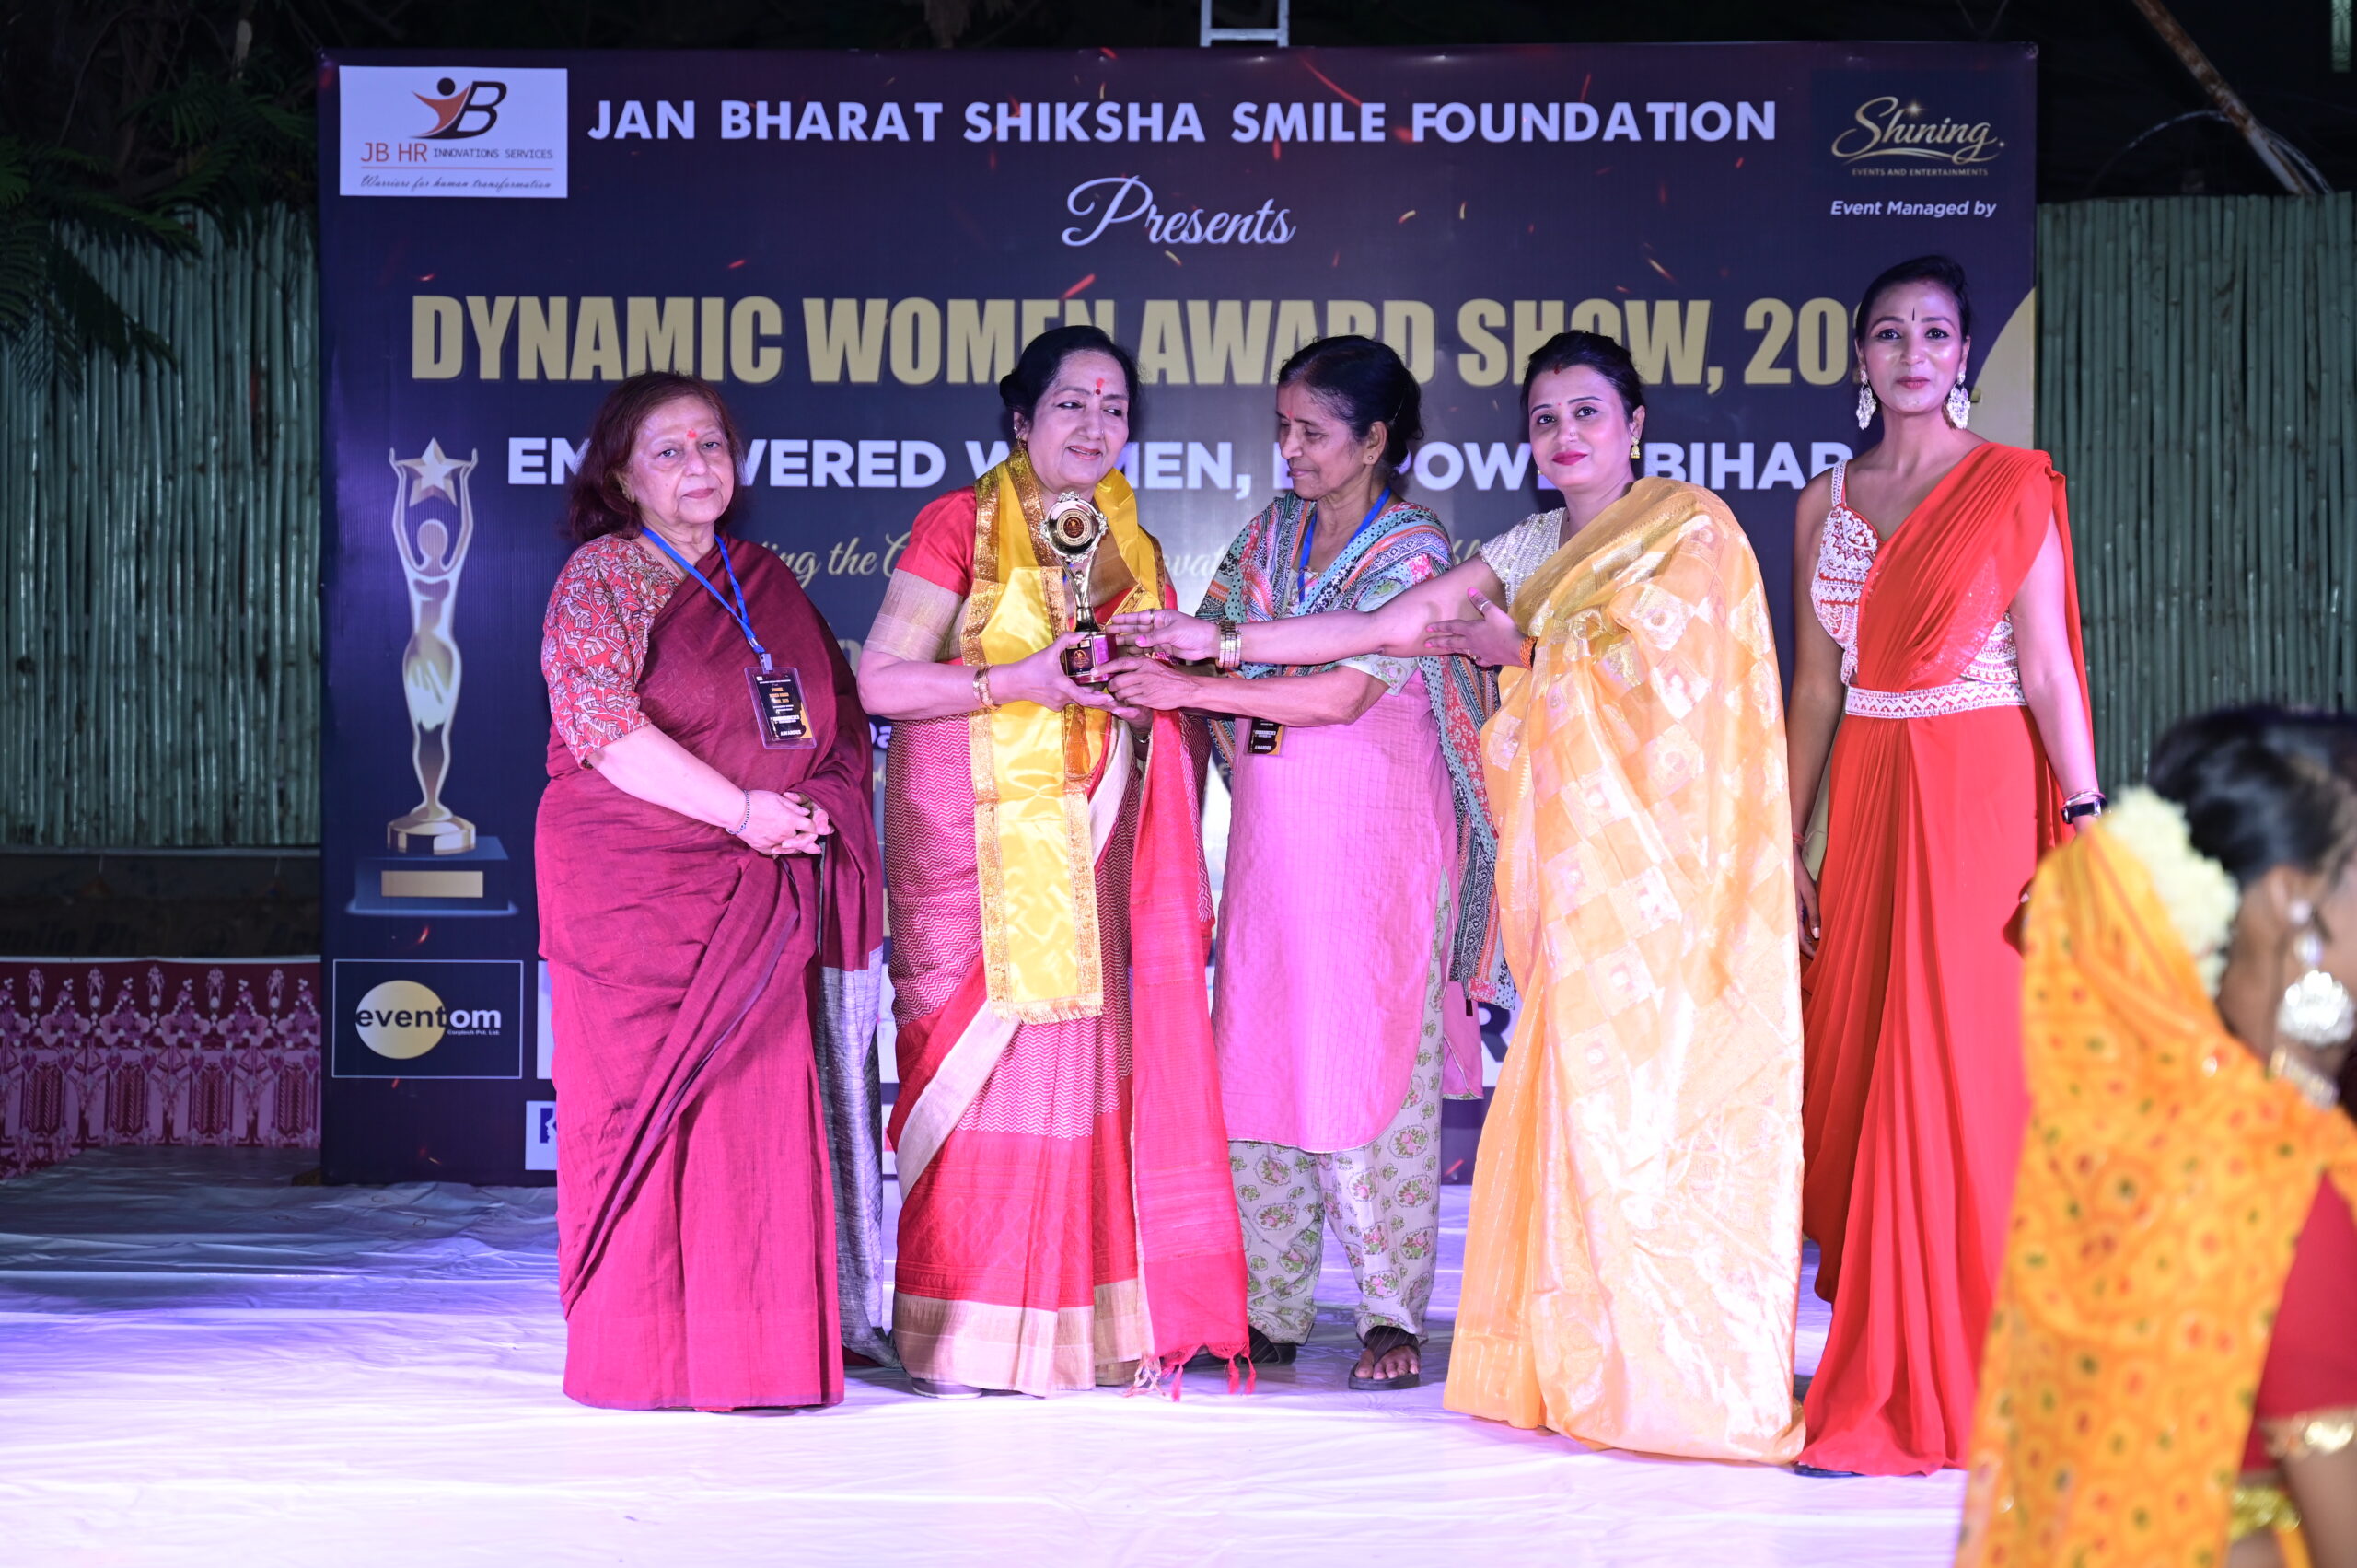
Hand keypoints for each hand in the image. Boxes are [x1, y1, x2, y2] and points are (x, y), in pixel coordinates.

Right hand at [739, 789, 827, 856]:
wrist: (736, 811)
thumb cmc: (757, 801)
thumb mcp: (778, 798)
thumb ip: (794, 807)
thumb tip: (805, 813)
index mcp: (791, 820)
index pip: (811, 827)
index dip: (818, 828)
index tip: (821, 830)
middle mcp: (786, 834)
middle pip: (804, 843)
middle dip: (812, 846)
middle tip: (818, 849)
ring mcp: (775, 843)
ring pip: (791, 850)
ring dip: (797, 849)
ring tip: (803, 851)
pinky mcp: (763, 848)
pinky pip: (776, 853)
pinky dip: (780, 851)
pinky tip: (782, 851)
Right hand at [990, 634, 1142, 720]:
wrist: (1013, 683)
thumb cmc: (1030, 667)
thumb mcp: (1048, 651)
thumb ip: (1066, 640)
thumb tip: (1082, 633)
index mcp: (1062, 686)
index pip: (1084, 698)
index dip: (1099, 700)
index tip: (1111, 699)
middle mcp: (1062, 698)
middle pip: (1086, 700)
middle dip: (1102, 699)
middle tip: (1117, 698)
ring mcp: (1058, 704)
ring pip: (1079, 700)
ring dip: (1090, 696)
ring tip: (1106, 693)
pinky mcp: (1055, 706)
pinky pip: (1070, 700)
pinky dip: (1077, 695)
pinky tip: (1081, 687)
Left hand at [1094, 654, 1200, 712]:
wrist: (1185, 688)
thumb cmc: (1167, 677)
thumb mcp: (1153, 665)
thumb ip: (1137, 665)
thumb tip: (1118, 668)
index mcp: (1143, 662)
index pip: (1119, 663)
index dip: (1105, 668)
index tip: (1094, 671)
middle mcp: (1143, 673)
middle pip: (1117, 681)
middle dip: (1111, 687)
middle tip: (1111, 688)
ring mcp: (1145, 687)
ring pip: (1122, 693)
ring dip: (1119, 696)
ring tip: (1122, 695)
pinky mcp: (1147, 699)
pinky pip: (1130, 701)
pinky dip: (1127, 702)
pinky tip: (1132, 700)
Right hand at [1108, 608, 1217, 662]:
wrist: (1208, 643)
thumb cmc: (1193, 631)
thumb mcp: (1173, 632)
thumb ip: (1154, 637)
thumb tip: (1136, 641)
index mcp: (1161, 617)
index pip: (1139, 617)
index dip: (1126, 619)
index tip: (1112, 620)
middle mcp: (1159, 625)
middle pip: (1137, 628)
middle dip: (1123, 630)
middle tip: (1108, 633)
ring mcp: (1161, 636)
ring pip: (1141, 638)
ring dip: (1128, 641)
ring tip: (1114, 644)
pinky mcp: (1165, 647)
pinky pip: (1148, 647)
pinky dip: (1139, 650)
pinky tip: (1129, 651)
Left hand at [1420, 589, 1525, 667]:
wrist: (1517, 649)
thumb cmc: (1504, 629)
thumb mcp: (1493, 612)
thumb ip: (1481, 601)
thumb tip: (1469, 590)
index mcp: (1471, 630)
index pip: (1452, 626)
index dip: (1439, 626)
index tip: (1428, 628)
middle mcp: (1471, 642)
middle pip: (1452, 641)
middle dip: (1438, 642)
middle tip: (1426, 644)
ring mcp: (1479, 652)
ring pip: (1462, 651)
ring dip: (1452, 650)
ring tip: (1443, 650)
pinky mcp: (1489, 659)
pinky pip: (1479, 659)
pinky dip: (1476, 659)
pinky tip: (1476, 659)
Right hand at [1794, 850, 1821, 957]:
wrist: (1784, 863)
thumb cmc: (1798, 877)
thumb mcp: (1810, 894)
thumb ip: (1814, 915)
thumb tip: (1817, 936)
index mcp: (1792, 916)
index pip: (1801, 942)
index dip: (1810, 952)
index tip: (1820, 960)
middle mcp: (1786, 918)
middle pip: (1796, 941)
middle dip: (1807, 950)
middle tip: (1821, 956)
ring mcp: (1785, 915)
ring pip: (1794, 935)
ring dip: (1804, 942)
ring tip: (1817, 947)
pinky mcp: (1786, 911)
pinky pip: (1792, 926)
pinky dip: (1801, 933)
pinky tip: (1809, 933)